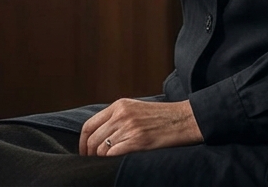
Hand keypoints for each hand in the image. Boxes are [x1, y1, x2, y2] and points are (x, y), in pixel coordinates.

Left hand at [79, 99, 202, 156]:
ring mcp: (130, 128)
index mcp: (119, 105)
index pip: (89, 125)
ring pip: (102, 148)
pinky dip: (110, 161)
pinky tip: (115, 163)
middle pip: (93, 139)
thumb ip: (117, 117)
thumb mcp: (136, 108)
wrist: (184, 119)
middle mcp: (121, 115)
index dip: (82, 142)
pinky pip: (114, 154)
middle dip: (89, 154)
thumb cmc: (162, 117)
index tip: (84, 152)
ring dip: (101, 159)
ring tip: (105, 163)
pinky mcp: (138, 141)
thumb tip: (99, 135)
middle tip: (92, 162)